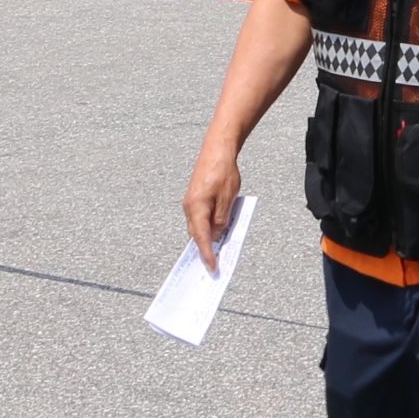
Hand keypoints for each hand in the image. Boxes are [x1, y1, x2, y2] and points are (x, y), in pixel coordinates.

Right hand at [181, 142, 243, 274]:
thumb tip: (216, 235)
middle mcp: (190, 207)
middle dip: (204, 249)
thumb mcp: (228, 199)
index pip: (201, 237)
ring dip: (207, 237)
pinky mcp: (195, 198)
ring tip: (217, 250)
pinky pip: (200, 217)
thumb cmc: (223, 172)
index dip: (207, 254)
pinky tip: (217, 229)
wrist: (216, 150)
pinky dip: (207, 226)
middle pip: (197, 234)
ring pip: (198, 226)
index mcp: (197, 208)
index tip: (212, 267)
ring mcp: (191, 202)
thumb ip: (221, 219)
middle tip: (214, 265)